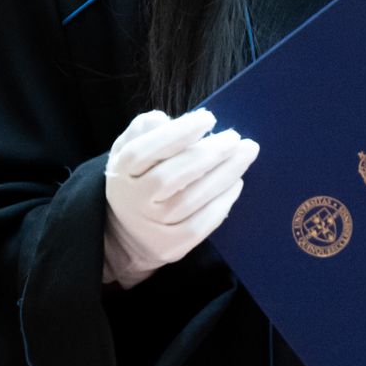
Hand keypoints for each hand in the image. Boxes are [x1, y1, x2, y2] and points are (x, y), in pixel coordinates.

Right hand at [102, 108, 259, 288]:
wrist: (128, 233)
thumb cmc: (138, 178)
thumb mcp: (129, 148)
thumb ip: (143, 129)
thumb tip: (164, 120)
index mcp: (121, 171)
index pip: (144, 151)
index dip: (177, 133)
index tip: (208, 118)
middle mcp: (133, 200)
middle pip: (170, 176)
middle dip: (208, 154)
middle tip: (234, 137)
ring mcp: (151, 226)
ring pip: (190, 200)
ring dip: (223, 175)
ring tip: (244, 154)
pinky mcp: (170, 246)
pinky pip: (200, 225)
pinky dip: (222, 203)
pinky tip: (236, 183)